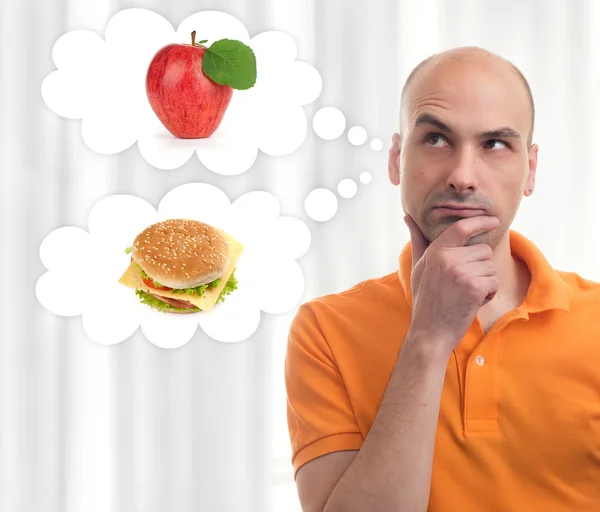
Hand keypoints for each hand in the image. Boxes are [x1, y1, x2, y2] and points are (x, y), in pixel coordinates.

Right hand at [404, 214, 499, 349]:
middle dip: (480, 267)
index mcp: (435, 251)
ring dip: (485, 281)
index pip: (461, 228)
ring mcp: (461, 272)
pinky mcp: (474, 287)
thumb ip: (417, 241)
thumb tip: (408, 217)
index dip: (480, 221)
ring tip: (465, 293)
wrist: (430, 332)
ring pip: (491, 266)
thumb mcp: (418, 267)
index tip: (493, 220)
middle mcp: (447, 258)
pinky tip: (472, 302)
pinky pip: (495, 282)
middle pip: (483, 250)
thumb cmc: (425, 299)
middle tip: (463, 284)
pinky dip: (488, 294)